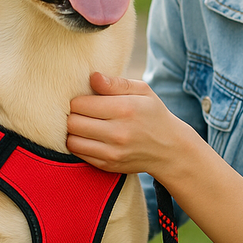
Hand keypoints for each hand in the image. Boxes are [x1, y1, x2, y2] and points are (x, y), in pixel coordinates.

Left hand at [67, 72, 188, 175]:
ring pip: (72, 140)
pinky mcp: (108, 165)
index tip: (87, 99)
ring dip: (73, 131)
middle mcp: (118, 133)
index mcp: (125, 109)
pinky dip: (79, 144)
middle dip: (73, 114)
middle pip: (72, 122)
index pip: (80, 103)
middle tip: (83, 112)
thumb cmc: (153, 114)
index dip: (79, 99)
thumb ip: (116, 83)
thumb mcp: (143, 91)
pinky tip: (90, 138)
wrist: (170, 149)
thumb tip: (93, 77)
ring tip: (84, 125)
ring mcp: (112, 152)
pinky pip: (79, 154)